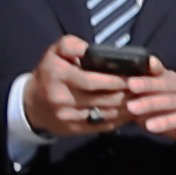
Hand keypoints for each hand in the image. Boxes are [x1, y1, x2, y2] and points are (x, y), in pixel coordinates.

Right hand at [22, 36, 138, 142]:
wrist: (31, 104)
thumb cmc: (50, 73)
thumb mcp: (55, 53)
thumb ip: (72, 45)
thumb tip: (89, 48)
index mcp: (57, 75)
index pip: (91, 80)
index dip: (115, 80)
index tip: (133, 77)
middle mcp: (61, 98)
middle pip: (103, 99)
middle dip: (127, 94)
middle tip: (144, 88)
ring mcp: (67, 116)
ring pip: (106, 113)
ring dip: (127, 107)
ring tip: (142, 99)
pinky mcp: (73, 129)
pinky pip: (102, 125)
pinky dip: (119, 119)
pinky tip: (130, 111)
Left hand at [118, 62, 175, 156]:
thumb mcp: (160, 102)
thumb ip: (142, 97)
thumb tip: (115, 96)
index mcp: (172, 81)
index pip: (160, 71)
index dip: (149, 67)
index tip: (134, 63)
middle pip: (165, 83)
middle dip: (146, 84)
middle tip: (130, 85)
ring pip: (171, 101)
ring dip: (151, 103)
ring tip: (133, 108)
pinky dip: (165, 122)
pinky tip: (151, 127)